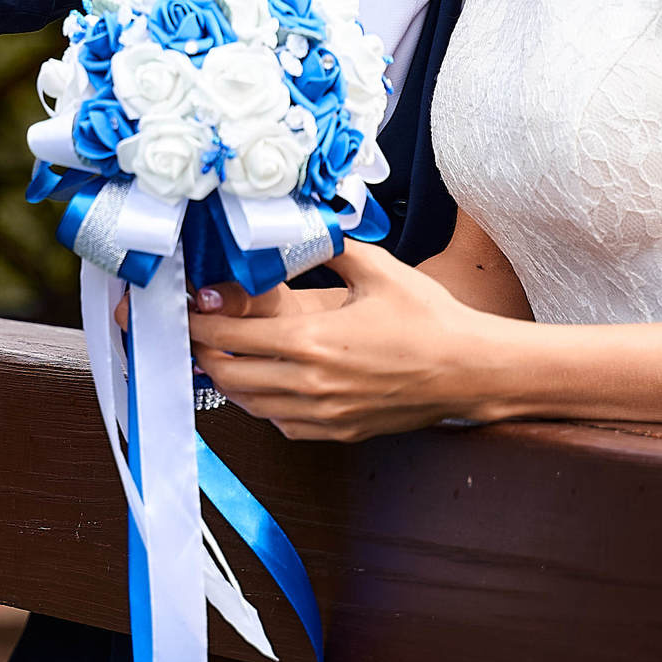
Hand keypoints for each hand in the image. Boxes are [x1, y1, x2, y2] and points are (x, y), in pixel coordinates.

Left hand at [189, 244, 495, 441]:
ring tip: (222, 357)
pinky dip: (264, 405)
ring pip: (251, 404)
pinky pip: (283, 424)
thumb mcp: (377, 269)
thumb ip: (329, 248)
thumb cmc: (430, 320)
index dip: (200, 324)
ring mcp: (324, 413)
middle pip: (229, 374)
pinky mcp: (339, 431)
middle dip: (205, 353)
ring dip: (230, 381)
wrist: (470, 371)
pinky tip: (267, 385)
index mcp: (312, 341)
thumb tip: (300, 230)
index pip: (232, 336)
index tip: (190, 311)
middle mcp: (311, 383)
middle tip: (198, 334)